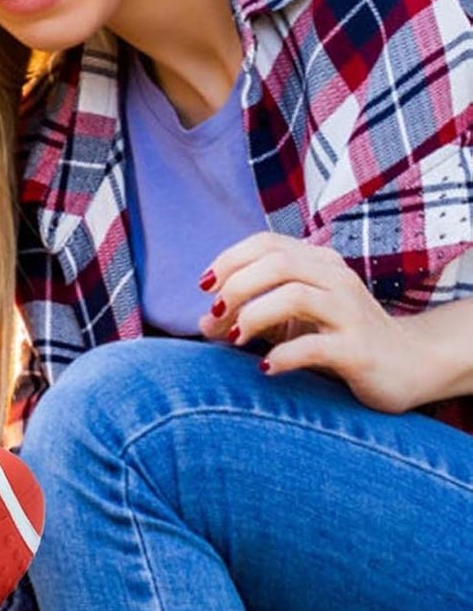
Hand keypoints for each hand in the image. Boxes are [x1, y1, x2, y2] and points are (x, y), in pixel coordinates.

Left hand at [198, 232, 425, 412]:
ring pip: (295, 296)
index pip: (267, 243)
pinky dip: (281, 356)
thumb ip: (250, 315)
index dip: (229, 260)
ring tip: (235, 339)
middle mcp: (336, 279)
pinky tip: (265, 368)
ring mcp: (349, 313)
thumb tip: (203, 322)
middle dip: (235, 288)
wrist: (407, 365)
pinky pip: (314, 346)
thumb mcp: (291, 322)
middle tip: (216, 317)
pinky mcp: (358, 350)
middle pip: (277, 263)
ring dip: (253, 316)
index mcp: (319, 264)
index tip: (205, 287)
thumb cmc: (339, 338)